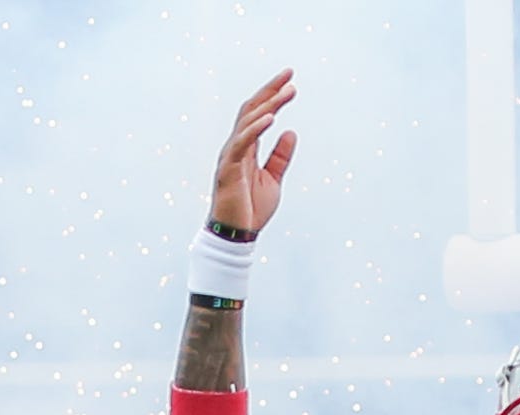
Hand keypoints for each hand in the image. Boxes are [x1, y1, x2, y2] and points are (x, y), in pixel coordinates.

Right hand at [210, 71, 297, 235]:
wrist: (237, 236)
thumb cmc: (251, 209)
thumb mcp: (273, 179)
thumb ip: (280, 156)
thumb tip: (291, 132)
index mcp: (246, 147)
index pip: (259, 113)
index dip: (274, 96)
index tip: (291, 81)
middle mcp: (236, 146)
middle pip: (252, 109)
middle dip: (271, 90)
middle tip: (290, 74)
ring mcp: (230, 155)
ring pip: (248, 121)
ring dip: (269, 104)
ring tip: (289, 92)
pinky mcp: (229, 168)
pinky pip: (242, 143)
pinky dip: (256, 128)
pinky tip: (271, 117)